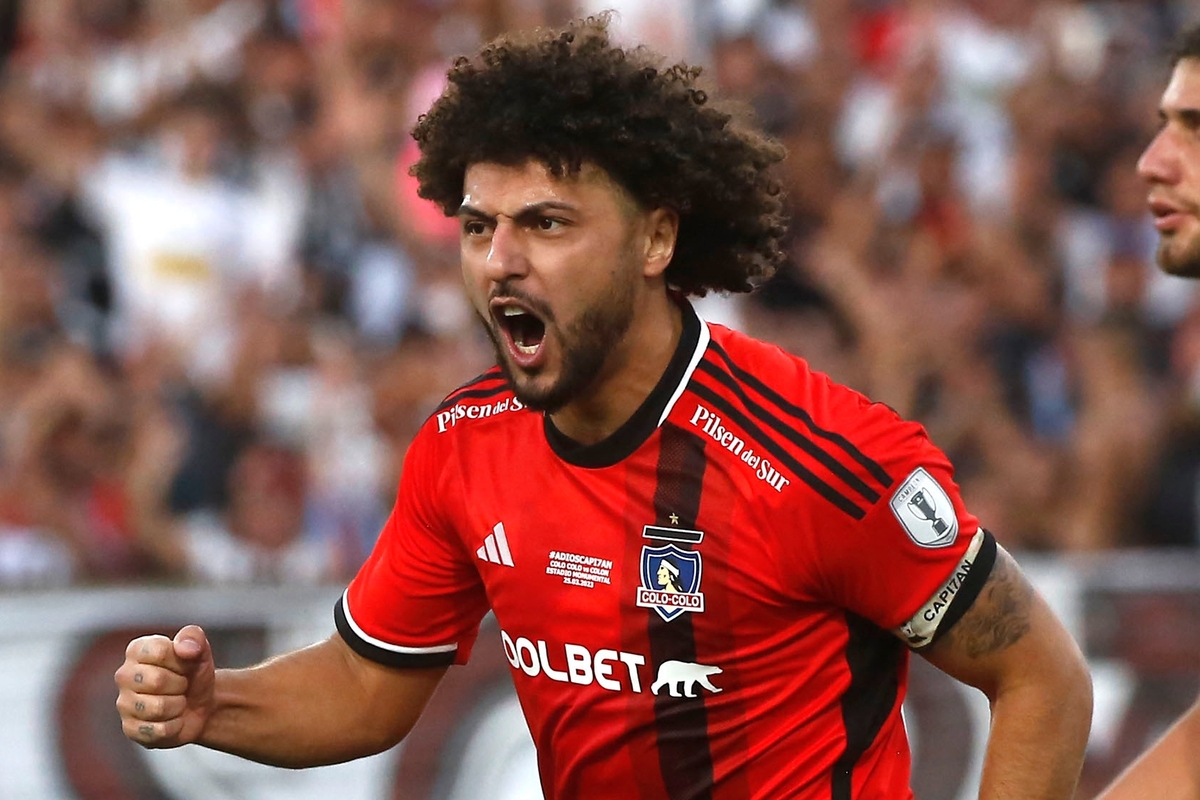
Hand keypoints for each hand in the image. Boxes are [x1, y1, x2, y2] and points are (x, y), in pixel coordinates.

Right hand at [115, 625, 215, 748]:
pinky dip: (175, 726)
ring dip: (178, 705)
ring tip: (177, 701)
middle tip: (182, 685)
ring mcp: (124, 704)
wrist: (200, 705)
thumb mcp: (200, 650)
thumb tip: (185, 648)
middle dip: (180, 684)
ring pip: (157, 708)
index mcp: (136, 650)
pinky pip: (159, 730)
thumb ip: (193, 637)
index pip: (160, 652)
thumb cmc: (194, 674)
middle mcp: (124, 675)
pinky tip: (173, 719)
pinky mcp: (130, 729)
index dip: (181, 661)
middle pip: (157, 681)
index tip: (184, 665)